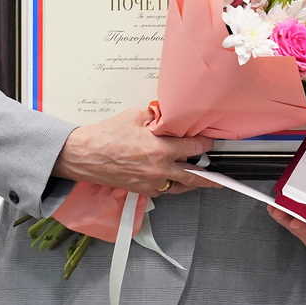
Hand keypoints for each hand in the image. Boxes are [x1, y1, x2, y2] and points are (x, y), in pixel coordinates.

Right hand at [52, 106, 216, 195]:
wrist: (83, 155)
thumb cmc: (106, 135)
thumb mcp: (136, 116)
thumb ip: (157, 117)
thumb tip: (170, 114)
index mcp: (160, 149)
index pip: (194, 148)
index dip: (206, 144)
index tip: (211, 141)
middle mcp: (158, 169)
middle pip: (194, 176)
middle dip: (211, 176)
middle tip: (222, 176)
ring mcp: (150, 182)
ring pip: (180, 187)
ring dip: (193, 183)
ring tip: (204, 180)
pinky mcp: (141, 189)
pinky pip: (164, 190)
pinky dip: (173, 186)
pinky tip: (177, 180)